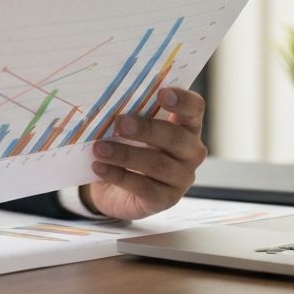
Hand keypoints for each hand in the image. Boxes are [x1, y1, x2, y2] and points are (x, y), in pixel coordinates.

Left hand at [84, 88, 207, 219]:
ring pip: (158, 164)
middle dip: (147, 129)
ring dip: (125, 154)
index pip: (194, 108)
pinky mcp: (165, 199)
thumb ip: (129, 114)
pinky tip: (99, 167)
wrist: (116, 189)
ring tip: (99, 148)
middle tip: (119, 123)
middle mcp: (191, 152)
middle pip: (176, 138)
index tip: (161, 93)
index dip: (182, 100)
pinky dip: (118, 175)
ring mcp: (181, 178)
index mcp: (187, 126)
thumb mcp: (131, 130)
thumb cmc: (129, 147)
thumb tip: (107, 101)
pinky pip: (143, 187)